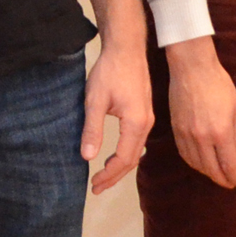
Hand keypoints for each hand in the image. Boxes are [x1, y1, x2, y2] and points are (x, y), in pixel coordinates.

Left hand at [83, 41, 153, 194]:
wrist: (127, 48)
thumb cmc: (110, 72)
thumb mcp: (94, 101)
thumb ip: (92, 130)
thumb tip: (87, 157)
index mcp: (135, 123)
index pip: (123, 159)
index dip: (109, 175)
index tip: (93, 184)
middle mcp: (146, 124)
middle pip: (132, 159)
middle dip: (115, 176)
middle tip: (96, 188)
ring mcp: (148, 118)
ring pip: (136, 151)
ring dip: (121, 166)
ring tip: (104, 176)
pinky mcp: (145, 113)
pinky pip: (138, 141)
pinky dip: (127, 154)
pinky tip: (115, 156)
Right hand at [165, 37, 235, 189]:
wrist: (192, 69)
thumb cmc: (219, 85)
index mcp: (221, 132)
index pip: (229, 165)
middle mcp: (202, 137)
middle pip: (212, 169)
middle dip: (223, 180)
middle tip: (231, 183)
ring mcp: (186, 135)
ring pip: (197, 165)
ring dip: (209, 173)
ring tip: (218, 175)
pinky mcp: (175, 130)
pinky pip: (185, 155)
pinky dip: (194, 163)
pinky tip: (202, 164)